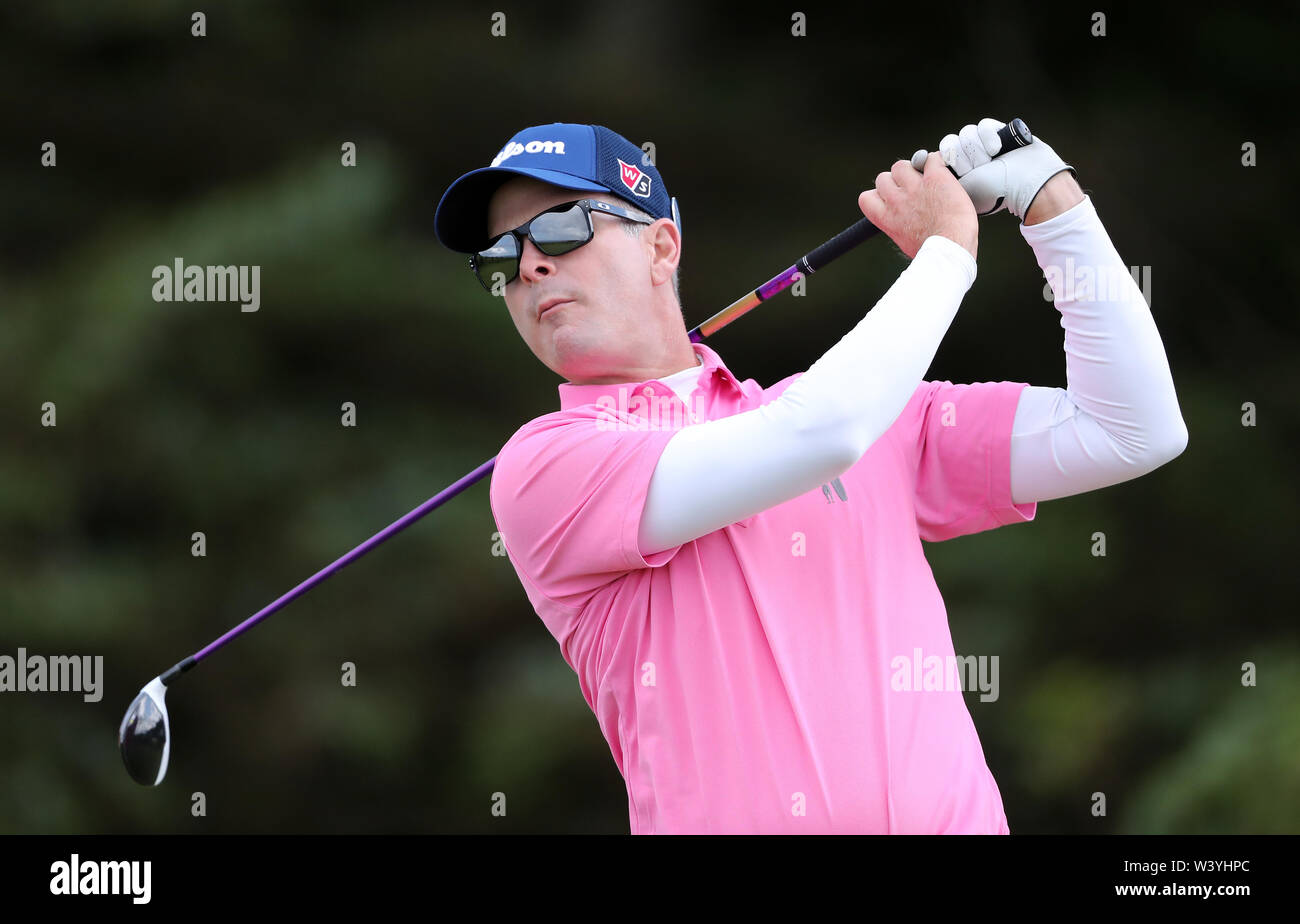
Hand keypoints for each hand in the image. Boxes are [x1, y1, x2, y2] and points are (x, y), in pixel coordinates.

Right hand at [858, 153, 977, 260]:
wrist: (951, 247)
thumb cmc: (934, 252)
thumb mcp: (906, 242)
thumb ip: (900, 227)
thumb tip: (906, 226)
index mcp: (887, 218)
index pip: (866, 198)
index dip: (879, 195)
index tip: (891, 199)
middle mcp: (897, 201)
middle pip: (883, 178)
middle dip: (896, 182)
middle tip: (914, 190)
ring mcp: (915, 187)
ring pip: (903, 165)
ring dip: (913, 169)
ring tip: (929, 179)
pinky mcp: (935, 178)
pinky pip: (930, 158)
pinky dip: (938, 161)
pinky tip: (945, 171)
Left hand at [911, 117, 1075, 220]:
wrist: (1026, 184)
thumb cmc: (993, 193)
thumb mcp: (961, 192)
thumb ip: (938, 181)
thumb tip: (918, 165)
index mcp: (955, 171)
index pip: (936, 156)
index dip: (941, 158)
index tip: (946, 167)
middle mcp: (967, 155)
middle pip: (949, 143)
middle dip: (962, 157)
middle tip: (975, 170)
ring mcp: (981, 143)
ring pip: (965, 135)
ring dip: (977, 151)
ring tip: (989, 162)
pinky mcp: (996, 131)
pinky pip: (981, 127)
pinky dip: (989, 137)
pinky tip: (996, 150)